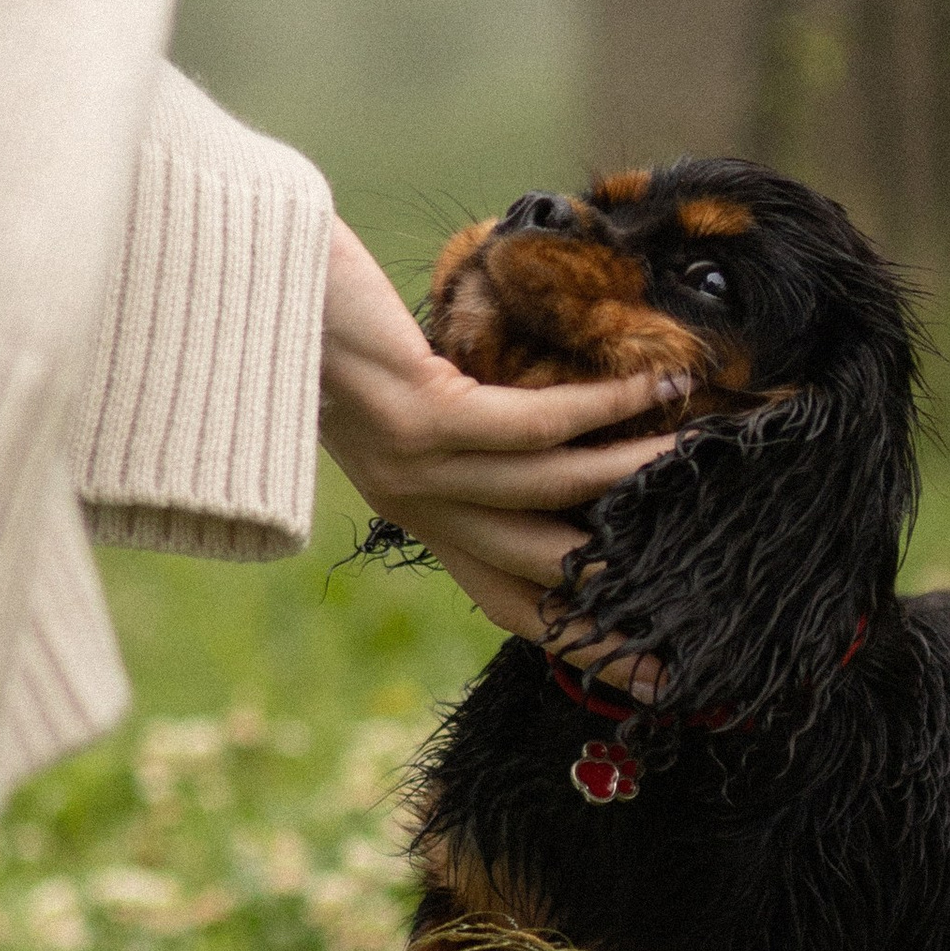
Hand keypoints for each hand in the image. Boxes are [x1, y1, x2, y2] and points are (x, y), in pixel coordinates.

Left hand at [316, 212, 676, 660]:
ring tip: (694, 451)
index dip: (576, 640)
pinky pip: (534, 425)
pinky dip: (602, 409)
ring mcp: (419, 466)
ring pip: (549, 491)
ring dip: (630, 472)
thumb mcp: (413, 398)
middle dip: (614, 606)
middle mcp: (418, 504)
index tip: (646, 671)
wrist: (255, 279)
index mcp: (417, 512)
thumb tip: (568, 440)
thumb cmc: (342, 321)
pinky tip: (654, 386)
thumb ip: (471, 436)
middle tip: (688, 624)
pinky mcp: (424, 415)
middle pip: (535, 577)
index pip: (506, 600)